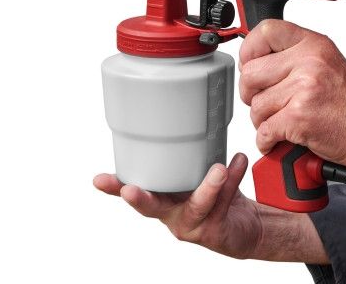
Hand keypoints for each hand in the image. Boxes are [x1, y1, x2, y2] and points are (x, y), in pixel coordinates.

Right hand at [93, 153, 327, 262]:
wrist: (247, 225)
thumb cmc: (218, 195)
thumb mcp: (199, 172)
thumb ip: (190, 155)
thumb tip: (186, 112)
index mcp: (163, 198)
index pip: (134, 191)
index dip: (113, 186)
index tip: (98, 180)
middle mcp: (172, 215)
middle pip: (151, 209)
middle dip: (139, 199)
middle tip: (128, 190)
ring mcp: (192, 226)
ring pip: (196, 206)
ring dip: (208, 186)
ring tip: (219, 168)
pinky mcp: (215, 233)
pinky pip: (223, 204)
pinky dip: (232, 179)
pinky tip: (238, 161)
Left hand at [239, 20, 345, 167]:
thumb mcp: (326, 62)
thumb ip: (293, 55)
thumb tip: (253, 59)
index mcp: (313, 44)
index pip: (265, 31)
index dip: (249, 51)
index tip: (251, 65)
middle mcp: (309, 62)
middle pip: (250, 73)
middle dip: (251, 93)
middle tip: (267, 102)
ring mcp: (303, 89)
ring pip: (255, 105)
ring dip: (263, 120)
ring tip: (283, 121)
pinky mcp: (298, 117)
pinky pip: (263, 130)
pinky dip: (267, 140)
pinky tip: (280, 139)